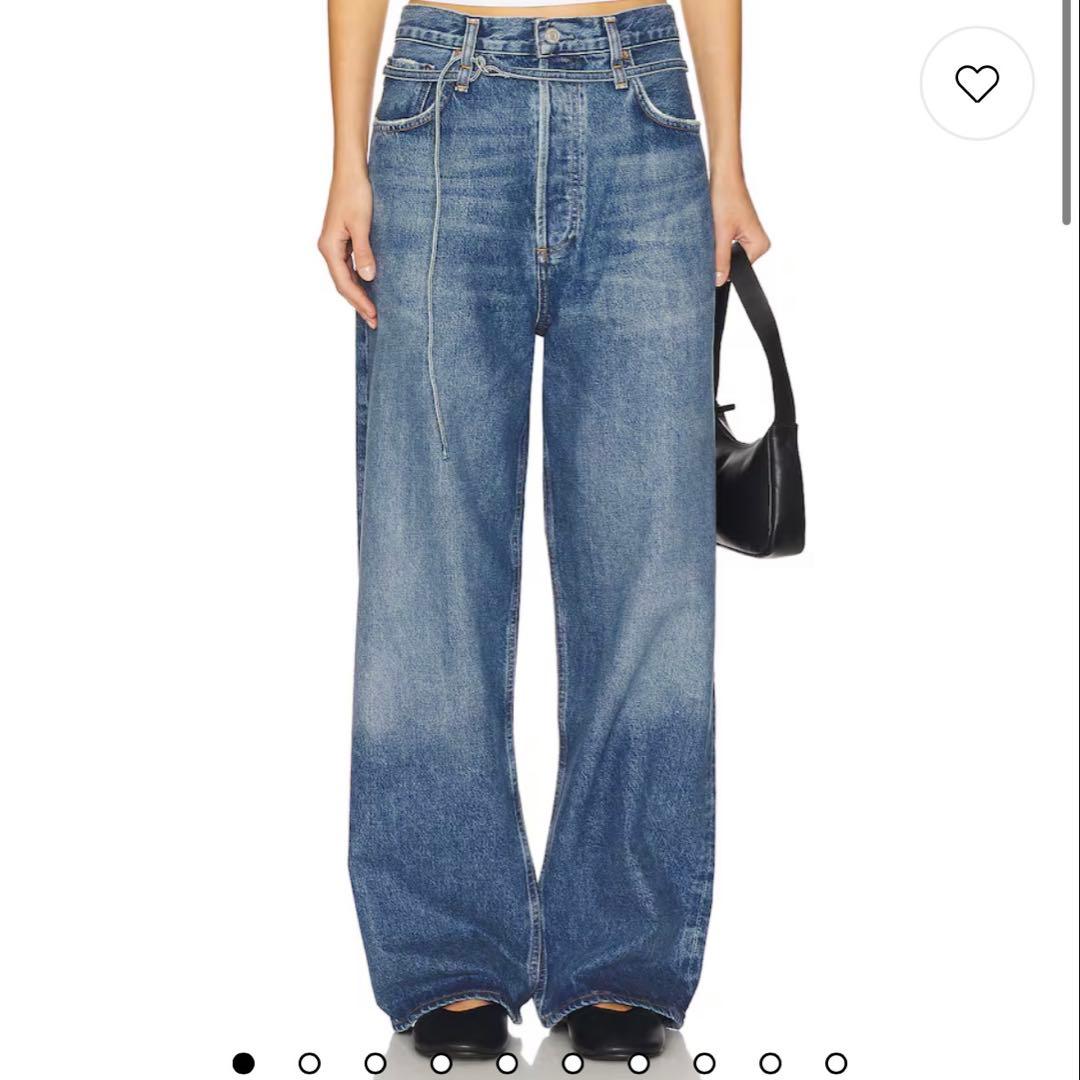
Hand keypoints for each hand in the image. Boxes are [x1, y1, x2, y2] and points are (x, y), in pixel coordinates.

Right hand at [318, 171, 376, 327]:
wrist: (351, 170)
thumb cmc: (356, 193)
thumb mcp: (362, 224)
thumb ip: (364, 252)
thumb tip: (368, 278)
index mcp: (329, 247)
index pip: (344, 283)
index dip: (359, 301)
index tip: (374, 315)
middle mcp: (329, 248)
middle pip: (343, 284)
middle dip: (358, 303)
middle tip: (375, 322)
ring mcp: (335, 244)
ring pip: (346, 276)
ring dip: (359, 293)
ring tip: (373, 310)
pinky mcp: (343, 238)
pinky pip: (350, 266)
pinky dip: (359, 279)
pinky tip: (370, 287)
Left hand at [711, 173, 769, 284]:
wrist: (724, 176)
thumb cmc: (726, 197)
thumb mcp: (721, 233)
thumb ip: (721, 260)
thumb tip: (719, 281)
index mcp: (760, 245)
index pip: (739, 271)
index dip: (723, 267)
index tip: (714, 256)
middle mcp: (759, 243)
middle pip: (734, 264)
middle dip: (720, 255)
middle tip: (716, 236)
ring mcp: (750, 238)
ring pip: (728, 255)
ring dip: (718, 245)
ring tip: (718, 228)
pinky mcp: (740, 232)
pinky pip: (727, 246)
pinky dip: (718, 240)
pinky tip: (717, 226)